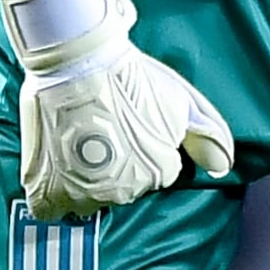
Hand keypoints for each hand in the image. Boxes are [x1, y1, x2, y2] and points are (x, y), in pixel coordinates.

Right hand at [0, 0, 235, 220]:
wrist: (78, 61)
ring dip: (84, 180)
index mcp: (159, 173)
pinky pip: (50, 209)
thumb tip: (222, 167)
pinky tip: (54, 173)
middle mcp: (123, 191)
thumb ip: (206, 139)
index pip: (158, 175)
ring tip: (76, 145)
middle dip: (117, 166)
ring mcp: (83, 193)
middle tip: (103, 132)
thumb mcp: (181, 102)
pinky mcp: (47, 188)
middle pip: (123, 188)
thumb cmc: (131, 77)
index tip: (131, 128)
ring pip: (87, 199)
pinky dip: (51, 196)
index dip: (146, 151)